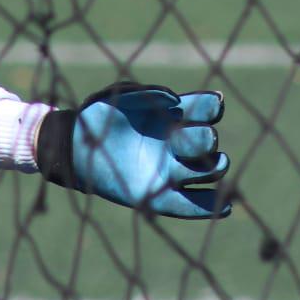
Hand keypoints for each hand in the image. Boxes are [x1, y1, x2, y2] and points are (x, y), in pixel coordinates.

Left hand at [36, 82, 231, 218]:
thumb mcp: (118, 94)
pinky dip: (209, 207)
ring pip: (207, 172)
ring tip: (210, 164)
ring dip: (212, 168)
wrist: (74, 146)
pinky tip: (224, 207)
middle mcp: (177, 144)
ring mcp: (170, 171)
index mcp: (173, 117)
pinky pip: (190, 206)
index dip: (213, 107)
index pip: (206, 110)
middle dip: (206, 139)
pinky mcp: (157, 197)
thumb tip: (175, 101)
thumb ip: (148, 92)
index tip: (213, 105)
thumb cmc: (98, 116)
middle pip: (208, 142)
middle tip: (188, 138)